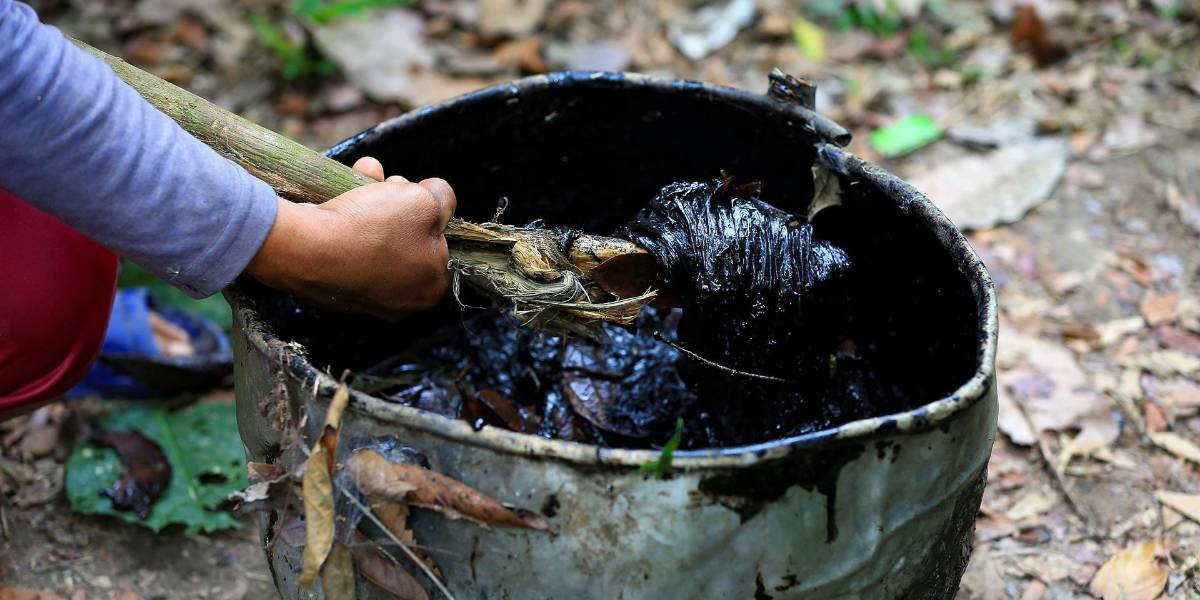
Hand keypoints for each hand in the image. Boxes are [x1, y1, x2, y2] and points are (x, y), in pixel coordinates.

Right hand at [245, 157, 455, 319]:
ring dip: (373, 201)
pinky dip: (346, 219)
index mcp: (432, 288)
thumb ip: (443, 197)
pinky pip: (347, 247)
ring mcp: (364, 296)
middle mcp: (401, 300)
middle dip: (399, 202)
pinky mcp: (333, 286)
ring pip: (376, 237)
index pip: (442, 244)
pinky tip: (342, 192)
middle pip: (408, 238)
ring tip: (366, 172)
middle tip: (391, 182)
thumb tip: (439, 197)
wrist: (307, 248)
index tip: (416, 193)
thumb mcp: (425, 200)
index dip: (431, 212)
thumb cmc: (375, 228)